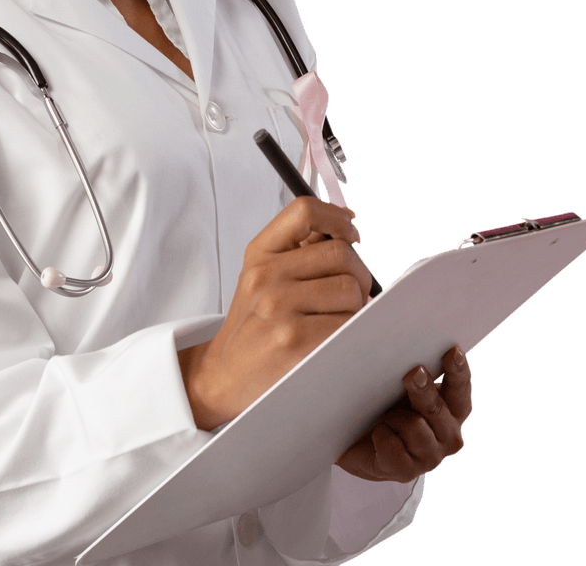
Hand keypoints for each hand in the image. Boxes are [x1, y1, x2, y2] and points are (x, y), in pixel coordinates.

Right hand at [178, 196, 371, 430]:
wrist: (225, 375)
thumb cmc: (254, 324)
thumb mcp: (264, 275)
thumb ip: (301, 247)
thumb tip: (348, 218)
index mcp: (260, 253)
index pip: (305, 211)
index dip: (337, 218)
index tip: (352, 233)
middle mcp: (266, 276)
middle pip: (342, 254)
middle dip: (360, 274)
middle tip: (352, 293)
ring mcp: (279, 308)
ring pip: (351, 290)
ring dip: (358, 307)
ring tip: (340, 318)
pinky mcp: (295, 341)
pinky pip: (349, 324)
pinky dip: (355, 330)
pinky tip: (339, 337)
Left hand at [336, 345, 472, 481]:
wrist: (355, 442)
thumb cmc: (381, 403)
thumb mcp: (394, 380)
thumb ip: (405, 361)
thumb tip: (394, 327)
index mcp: (451, 408)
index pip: (460, 388)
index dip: (458, 370)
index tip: (452, 351)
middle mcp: (448, 434)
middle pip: (439, 408)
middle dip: (425, 390)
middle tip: (413, 372)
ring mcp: (429, 456)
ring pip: (416, 428)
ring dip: (395, 417)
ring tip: (383, 414)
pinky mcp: (406, 471)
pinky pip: (393, 447)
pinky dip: (381, 436)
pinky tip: (376, 435)